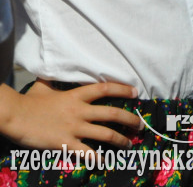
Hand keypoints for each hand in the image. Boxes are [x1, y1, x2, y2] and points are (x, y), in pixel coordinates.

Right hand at [2, 80, 141, 150]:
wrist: (14, 116)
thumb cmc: (28, 102)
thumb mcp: (43, 87)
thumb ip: (53, 80)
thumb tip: (52, 69)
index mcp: (76, 96)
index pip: (105, 89)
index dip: (123, 90)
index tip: (135, 93)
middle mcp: (80, 111)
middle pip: (112, 114)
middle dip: (130, 120)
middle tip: (140, 125)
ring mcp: (74, 127)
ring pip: (105, 134)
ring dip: (120, 140)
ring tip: (129, 144)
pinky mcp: (65, 142)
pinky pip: (86, 151)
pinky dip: (97, 158)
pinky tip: (104, 161)